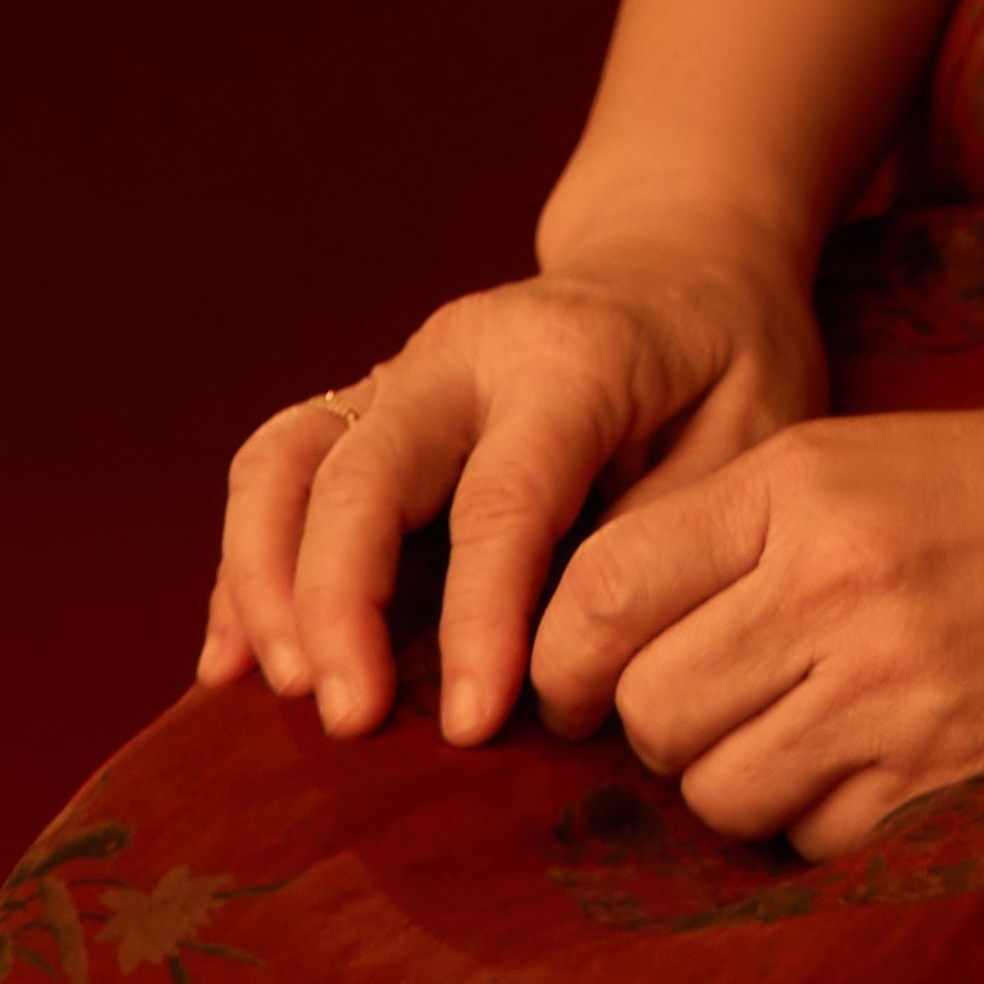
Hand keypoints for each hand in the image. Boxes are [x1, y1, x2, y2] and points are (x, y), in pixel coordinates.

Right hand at [205, 246, 827, 753]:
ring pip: (288, 458)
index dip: (477, 619)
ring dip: (267, 578)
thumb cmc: (729, 360)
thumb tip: (567, 678)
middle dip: (338, 602)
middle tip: (348, 723)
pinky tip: (231, 663)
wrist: (684, 258)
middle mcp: (464, 351)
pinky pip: (275, 468)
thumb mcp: (751, 435)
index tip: (470, 725)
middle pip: (364, 472)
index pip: (502, 499)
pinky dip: (243, 563)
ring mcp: (402, 371)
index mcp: (571, 358)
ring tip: (285, 694)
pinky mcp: (368, 404)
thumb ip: (662, 544)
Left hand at [528, 373, 983, 852]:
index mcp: (795, 485)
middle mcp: (832, 583)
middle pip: (651, 712)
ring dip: (730, 782)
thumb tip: (591, 653)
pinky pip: (811, 839)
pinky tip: (859, 760)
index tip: (571, 683)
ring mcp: (892, 685)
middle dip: (657, 727)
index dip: (563, 657)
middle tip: (708, 702)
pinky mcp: (944, 769)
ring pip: (718, 794)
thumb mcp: (841, 459)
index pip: (604, 591)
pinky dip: (815, 818)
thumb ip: (718, 534)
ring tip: (787, 731)